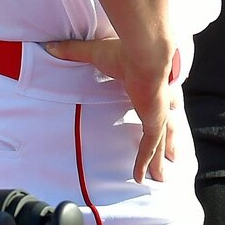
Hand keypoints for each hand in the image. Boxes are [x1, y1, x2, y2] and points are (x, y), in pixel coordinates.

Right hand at [45, 33, 176, 182]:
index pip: (157, 98)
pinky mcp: (154, 122)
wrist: (146, 53)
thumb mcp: (95, 52)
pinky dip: (145, 162)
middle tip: (174, 156)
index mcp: (150, 83)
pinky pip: (149, 147)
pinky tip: (142, 178)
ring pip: (162, 141)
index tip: (164, 111)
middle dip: (170, 140)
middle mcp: (158, 100)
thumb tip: (49, 46)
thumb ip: (72, 51)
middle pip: (167, 125)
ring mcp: (158, 112)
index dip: (161, 107)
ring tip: (162, 177)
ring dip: (161, 158)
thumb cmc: (125, 49)